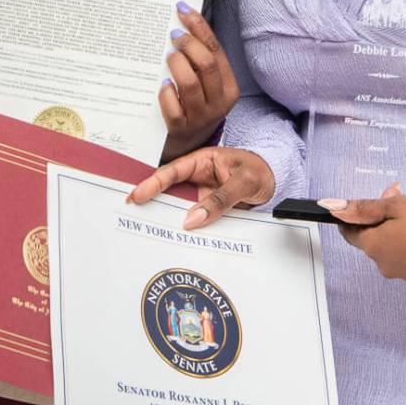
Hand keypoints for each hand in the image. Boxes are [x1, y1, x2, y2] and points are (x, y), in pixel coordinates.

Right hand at [129, 146, 274, 230]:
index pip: (172, 172)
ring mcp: (201, 197)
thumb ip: (221, 199)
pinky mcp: (209, 212)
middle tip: (129, 216)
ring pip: (179, 210)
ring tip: (147, 233)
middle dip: (149, 203)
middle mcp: (197, 179)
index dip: (152, 183)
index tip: (136, 195)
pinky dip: (185, 233)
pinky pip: (194, 223)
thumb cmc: (260, 171)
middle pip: (169, 192)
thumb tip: (192, 219)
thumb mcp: (244, 181)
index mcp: (201, 161)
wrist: (276, 182)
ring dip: (166, 220)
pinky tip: (176, 242)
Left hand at [158, 4, 238, 161]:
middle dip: (188, 44)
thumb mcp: (204, 85)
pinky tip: (162, 85)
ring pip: (190, 84)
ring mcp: (201, 117)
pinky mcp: (182, 130)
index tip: (182, 9)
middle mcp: (219, 102)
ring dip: (176, 65)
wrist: (187, 148)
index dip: (199, 26)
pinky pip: (173, 109)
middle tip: (173, 35)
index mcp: (228, 86)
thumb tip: (181, 23)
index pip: (216, 49)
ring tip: (167, 56)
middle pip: (207, 64)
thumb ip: (198, 61)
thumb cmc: (193, 106)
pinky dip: (166, 94)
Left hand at [317, 181, 405, 281]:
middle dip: (387, 209)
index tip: (366, 203)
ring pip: (395, 237)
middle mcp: (384, 262)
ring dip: (404, 217)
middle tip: (402, 192)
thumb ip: (363, 207)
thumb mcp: (394, 205)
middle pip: (376, 231)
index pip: (350, 232)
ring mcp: (401, 270)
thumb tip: (334, 208)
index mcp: (373, 246)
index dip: (356, 214)